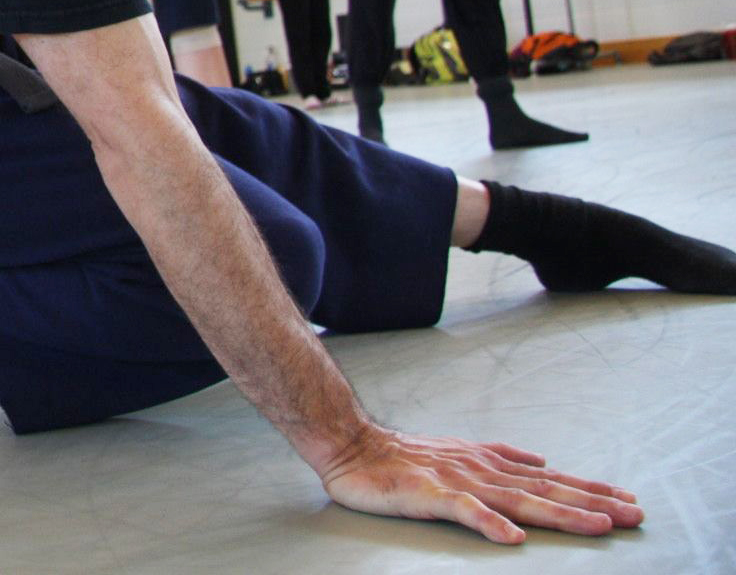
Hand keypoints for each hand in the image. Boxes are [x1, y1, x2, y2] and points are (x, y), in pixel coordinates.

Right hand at [318, 425, 641, 544]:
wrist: (349, 446)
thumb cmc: (398, 457)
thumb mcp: (457, 452)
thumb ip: (498, 457)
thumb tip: (538, 459)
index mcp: (487, 463)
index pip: (547, 478)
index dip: (588, 490)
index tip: (626, 500)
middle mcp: (480, 470)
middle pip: (545, 489)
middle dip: (593, 503)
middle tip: (634, 515)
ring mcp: (456, 481)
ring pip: (518, 501)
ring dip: (560, 513)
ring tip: (598, 525)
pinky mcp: (429, 495)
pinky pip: (464, 511)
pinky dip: (490, 524)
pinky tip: (513, 538)